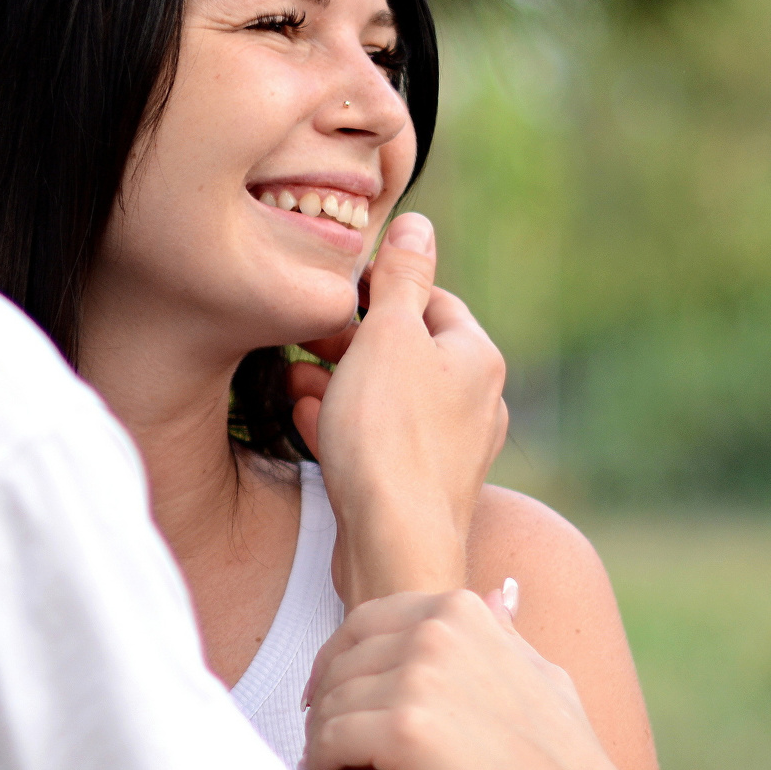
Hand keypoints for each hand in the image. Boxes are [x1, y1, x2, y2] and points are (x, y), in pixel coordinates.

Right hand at [287, 213, 506, 601]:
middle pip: (409, 351)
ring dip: (340, 382)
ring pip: (390, 397)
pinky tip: (308, 420)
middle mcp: (476, 402)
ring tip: (293, 377)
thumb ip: (402, 278)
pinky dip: (345, 424)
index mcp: (477, 358)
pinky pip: (381, 440)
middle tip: (305, 336)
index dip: (381, 290)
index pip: (432, 300)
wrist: (393, 543)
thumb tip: (418, 225)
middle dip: (351, 341)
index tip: (336, 291)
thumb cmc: (390, 436)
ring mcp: (450, 450)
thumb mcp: (388, 337)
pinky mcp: (420, 487)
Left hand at [299, 587, 652, 769]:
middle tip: (318, 738)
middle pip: (340, 663)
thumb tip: (498, 592)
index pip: (363, 624)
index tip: (324, 693)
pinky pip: (328, 740)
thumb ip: (507, 634)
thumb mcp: (545, 677)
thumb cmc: (566, 759)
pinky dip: (316, 763)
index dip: (334, 660)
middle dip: (323, 702)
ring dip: (317, 737)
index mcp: (460, 610)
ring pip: (329, 703)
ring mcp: (418, 679)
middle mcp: (435, 633)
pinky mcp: (403, 732)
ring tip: (320, 766)